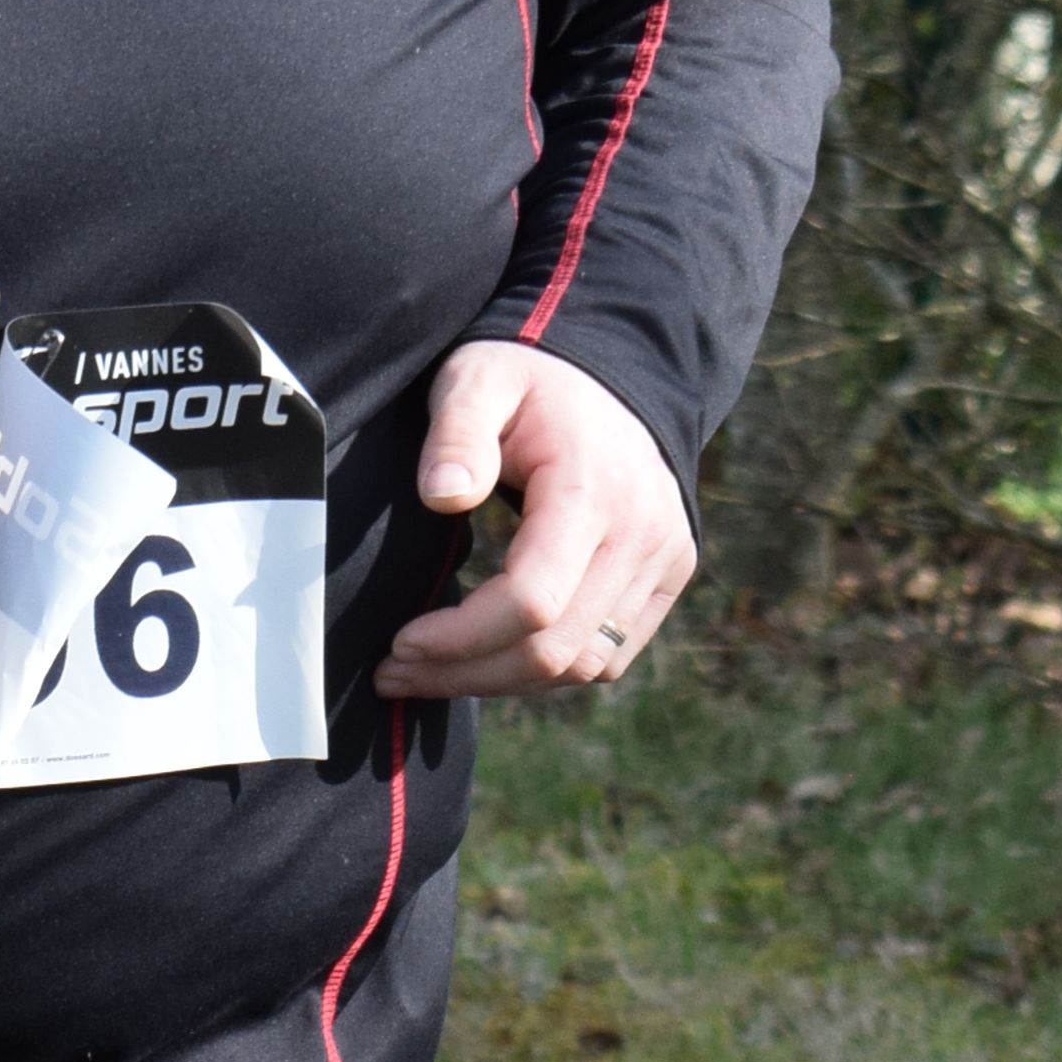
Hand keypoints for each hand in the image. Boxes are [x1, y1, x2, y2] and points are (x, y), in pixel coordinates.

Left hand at [374, 341, 691, 701]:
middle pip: (553, 649)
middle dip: (466, 673)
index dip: (460, 639)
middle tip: (393, 673)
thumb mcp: (479, 381)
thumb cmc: (529, 382)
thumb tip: (441, 496)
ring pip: (582, 666)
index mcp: (592, 490)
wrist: (610, 379)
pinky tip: (490, 659)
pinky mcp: (668, 579)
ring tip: (431, 674)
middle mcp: (643, 534)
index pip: (532, 601)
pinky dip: (546, 671)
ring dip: (501, 682)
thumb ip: (456, 432)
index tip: (401, 641)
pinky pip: (607, 658)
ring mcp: (664, 561)